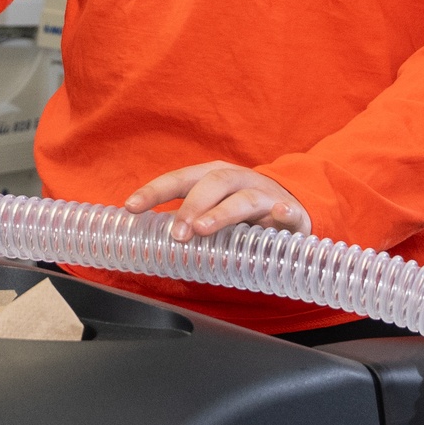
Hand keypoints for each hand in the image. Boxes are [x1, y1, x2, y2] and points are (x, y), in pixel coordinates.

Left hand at [125, 161, 311, 240]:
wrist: (292, 207)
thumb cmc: (242, 212)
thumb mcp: (211, 211)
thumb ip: (187, 225)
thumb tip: (150, 247)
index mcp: (211, 177)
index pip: (178, 180)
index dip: (154, 192)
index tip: (131, 207)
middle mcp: (236, 179)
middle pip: (211, 184)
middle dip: (191, 207)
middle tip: (177, 234)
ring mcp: (264, 194)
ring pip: (243, 199)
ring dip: (222, 212)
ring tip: (205, 229)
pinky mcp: (290, 212)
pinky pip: (288, 211)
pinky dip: (284, 213)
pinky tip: (279, 215)